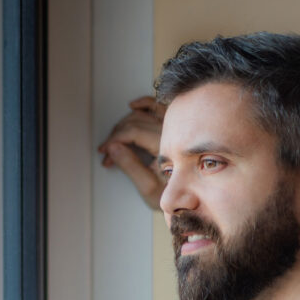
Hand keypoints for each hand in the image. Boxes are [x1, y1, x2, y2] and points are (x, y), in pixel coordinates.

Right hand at [97, 96, 165, 210]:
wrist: (194, 196)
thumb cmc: (175, 195)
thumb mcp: (149, 188)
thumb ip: (130, 166)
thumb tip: (113, 148)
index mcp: (167, 145)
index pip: (134, 131)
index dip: (115, 139)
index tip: (105, 150)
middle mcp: (173, 131)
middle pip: (136, 121)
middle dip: (117, 134)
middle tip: (108, 150)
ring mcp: (175, 125)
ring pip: (144, 112)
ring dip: (125, 122)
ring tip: (116, 138)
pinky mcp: (176, 124)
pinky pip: (159, 105)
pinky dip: (144, 103)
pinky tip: (133, 106)